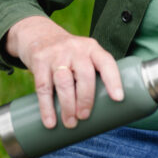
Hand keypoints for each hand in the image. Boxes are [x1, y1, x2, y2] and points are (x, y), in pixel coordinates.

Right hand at [6, 15, 122, 129]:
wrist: (38, 34)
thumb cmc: (69, 54)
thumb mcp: (83, 54)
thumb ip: (92, 74)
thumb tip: (104, 109)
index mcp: (92, 48)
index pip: (106, 62)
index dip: (114, 80)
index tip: (118, 98)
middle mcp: (76, 49)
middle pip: (84, 75)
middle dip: (86, 99)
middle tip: (85, 116)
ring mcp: (57, 55)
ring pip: (64, 82)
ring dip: (68, 106)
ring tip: (70, 122)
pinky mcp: (39, 62)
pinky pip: (43, 87)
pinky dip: (47, 107)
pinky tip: (50, 121)